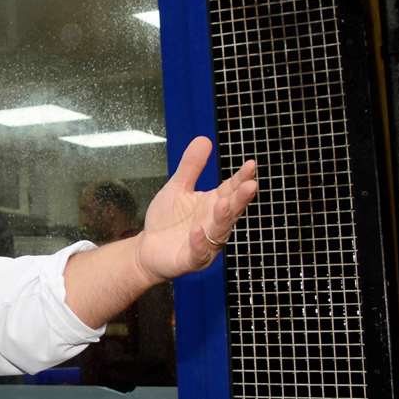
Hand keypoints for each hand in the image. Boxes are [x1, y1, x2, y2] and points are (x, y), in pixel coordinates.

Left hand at [135, 137, 257, 282]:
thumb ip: (191, 167)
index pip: (230, 190)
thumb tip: (204, 139)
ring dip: (222, 218)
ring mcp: (205, 243)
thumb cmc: (167, 220)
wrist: (147, 249)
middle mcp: (213, 224)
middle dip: (240, 198)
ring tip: (224, 203)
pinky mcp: (191, 259)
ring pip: (218, 231)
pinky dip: (199, 242)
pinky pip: (198, 252)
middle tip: (251, 184)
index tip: (251, 165)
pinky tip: (198, 231)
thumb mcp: (177, 188)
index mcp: (212, 205)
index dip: (241, 179)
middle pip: (230, 210)